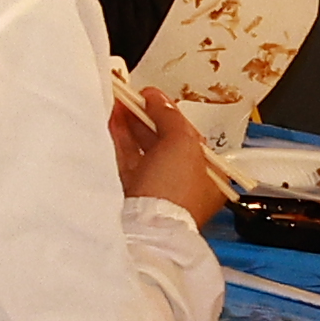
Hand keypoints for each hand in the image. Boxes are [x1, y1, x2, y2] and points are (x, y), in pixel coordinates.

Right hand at [113, 82, 230, 223]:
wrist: (147, 224)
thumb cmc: (175, 187)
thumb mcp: (181, 144)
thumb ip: (170, 117)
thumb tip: (157, 99)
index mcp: (207, 174)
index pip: (188, 136)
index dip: (169, 113)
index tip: (151, 96)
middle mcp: (183, 182)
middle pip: (164, 142)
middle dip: (146, 117)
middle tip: (129, 96)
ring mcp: (157, 188)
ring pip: (142, 150)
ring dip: (130, 125)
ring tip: (116, 103)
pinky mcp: (133, 192)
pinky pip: (127, 159)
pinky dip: (120, 140)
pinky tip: (111, 122)